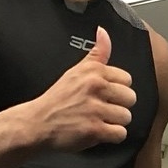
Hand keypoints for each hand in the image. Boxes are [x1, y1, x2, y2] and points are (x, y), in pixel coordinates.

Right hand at [35, 26, 134, 149]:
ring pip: (126, 117)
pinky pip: (120, 133)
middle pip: (130, 98)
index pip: (127, 79)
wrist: (36, 122)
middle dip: (118, 106)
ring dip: (114, 122)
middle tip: (100, 109)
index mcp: (94, 71)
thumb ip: (96, 53)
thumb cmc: (58, 98)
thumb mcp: (76, 71)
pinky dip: (111, 136)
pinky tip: (98, 132)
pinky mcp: (94, 129)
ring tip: (97, 120)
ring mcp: (95, 109)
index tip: (102, 95)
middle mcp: (96, 87)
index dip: (116, 90)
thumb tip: (103, 31)